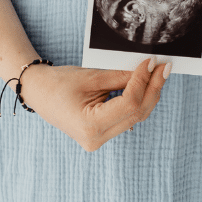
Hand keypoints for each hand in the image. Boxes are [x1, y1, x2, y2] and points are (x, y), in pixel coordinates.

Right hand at [18, 57, 171, 151]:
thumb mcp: (92, 77)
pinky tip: (145, 85)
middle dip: (152, 88)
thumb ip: (121, 76)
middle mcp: (97, 139)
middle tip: (163, 67)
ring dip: (148, 94)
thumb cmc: (59, 83)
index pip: (129, 104)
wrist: (38, 92)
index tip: (151, 62)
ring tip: (158, 73)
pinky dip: (137, 101)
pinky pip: (127, 118)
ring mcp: (100, 139)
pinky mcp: (102, 134)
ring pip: (135, 117)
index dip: (143, 82)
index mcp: (90, 127)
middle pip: (136, 113)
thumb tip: (148, 69)